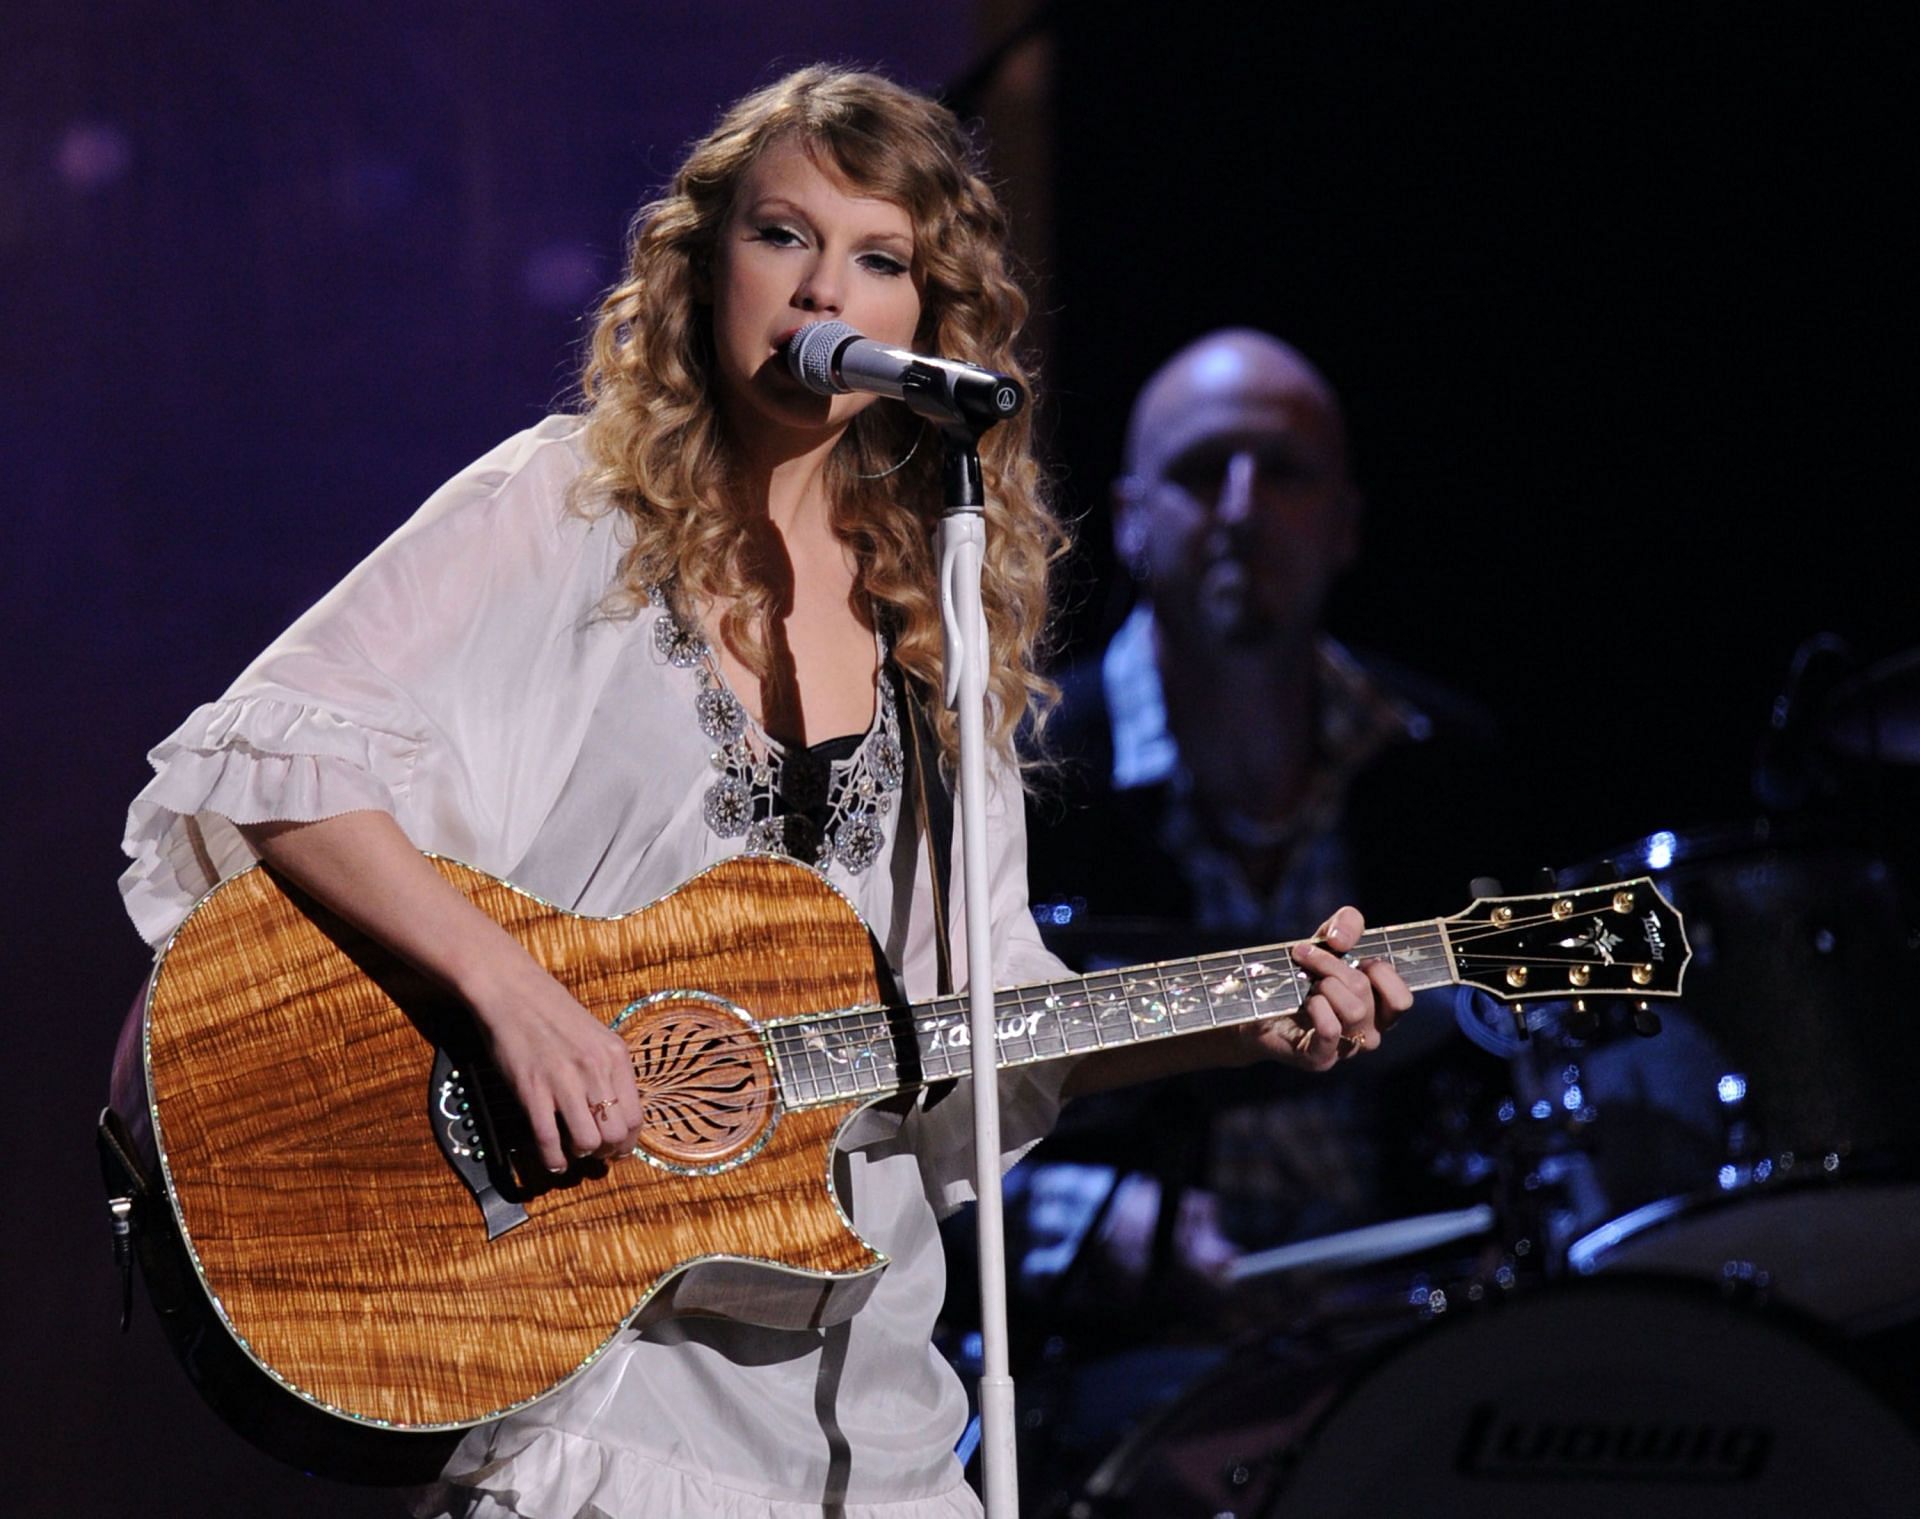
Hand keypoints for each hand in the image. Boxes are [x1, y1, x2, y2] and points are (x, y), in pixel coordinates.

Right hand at [464, 957, 644, 1172]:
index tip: (616, 1148)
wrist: (512, 991)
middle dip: (606, 1152)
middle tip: (594, 1151)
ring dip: (580, 1154)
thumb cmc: (553, 1013)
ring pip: (587, 1141)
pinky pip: (548, 1139)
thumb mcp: (595, 1037)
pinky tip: (552, 1160)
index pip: (635, 1117)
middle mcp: (595, 1070)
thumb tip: (615, 1111)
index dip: (627, 1141)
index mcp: (615, 1057)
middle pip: (615, 1134)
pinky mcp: (532, 1090)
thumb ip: (608, 1070)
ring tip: (572, 1150)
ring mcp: (563, 1081)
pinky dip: (552, 1159)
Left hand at [1244, 905, 1413, 1071]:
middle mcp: (1369, 1032)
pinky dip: (1318, 1008)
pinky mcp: (1320, 1059)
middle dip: (1332, 964)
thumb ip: (1346, 924)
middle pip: (1365, 991)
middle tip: (1304, 955)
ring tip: (1306, 985)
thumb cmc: (1301, 974)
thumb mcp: (1327, 939)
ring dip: (1324, 985)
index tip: (1351, 957)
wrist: (1256, 1004)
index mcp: (1379, 1009)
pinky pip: (1331, 1031)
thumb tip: (1342, 940)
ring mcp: (1345, 1048)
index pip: (1402, 999)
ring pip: (1355, 1010)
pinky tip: (1306, 1002)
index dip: (1380, 970)